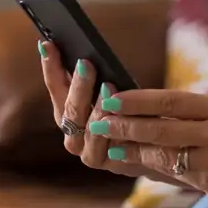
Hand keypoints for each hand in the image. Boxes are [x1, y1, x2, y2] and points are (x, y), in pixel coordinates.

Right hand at [36, 40, 185, 186]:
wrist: (160, 148)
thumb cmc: (136, 112)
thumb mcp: (119, 91)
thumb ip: (102, 78)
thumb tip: (90, 51)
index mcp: (71, 110)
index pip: (56, 86)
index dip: (50, 66)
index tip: (48, 44)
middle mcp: (73, 132)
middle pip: (68, 109)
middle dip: (76, 85)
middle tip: (86, 63)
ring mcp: (86, 150)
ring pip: (84, 128)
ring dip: (95, 106)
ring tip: (108, 86)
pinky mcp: (106, 163)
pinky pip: (102, 147)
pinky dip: (109, 130)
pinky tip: (119, 115)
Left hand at [90, 89, 207, 206]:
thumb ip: (193, 115)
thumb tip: (146, 113)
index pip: (170, 99)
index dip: (137, 99)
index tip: (112, 98)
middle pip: (160, 128)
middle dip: (125, 126)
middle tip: (98, 123)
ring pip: (164, 155)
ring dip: (133, 152)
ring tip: (111, 147)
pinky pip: (177, 176)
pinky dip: (156, 169)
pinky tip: (138, 164)